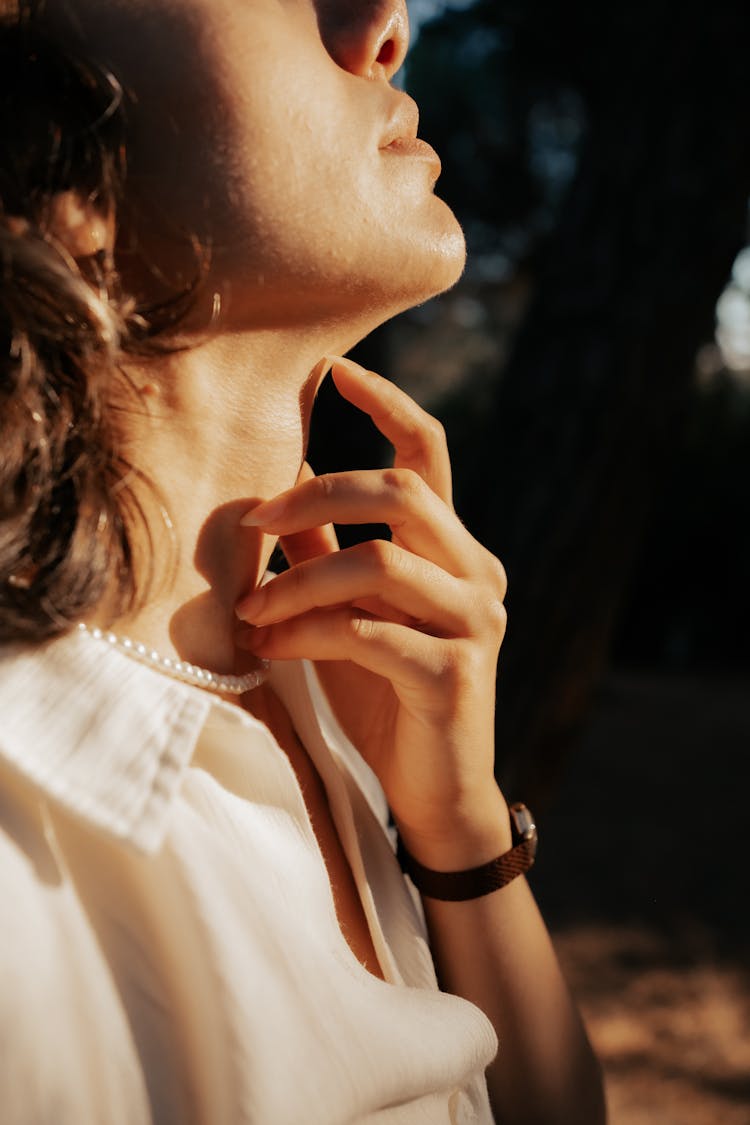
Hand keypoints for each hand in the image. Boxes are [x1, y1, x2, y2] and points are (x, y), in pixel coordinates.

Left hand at [236, 356, 510, 864]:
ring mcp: (475, 624)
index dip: (386, 403)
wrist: (433, 793)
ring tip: (251, 611)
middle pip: (404, 493)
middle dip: (318, 496)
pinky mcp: (455, 676)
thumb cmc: (384, 695)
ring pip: (380, 563)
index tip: (331, 368)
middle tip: (255, 520)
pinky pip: (369, 633)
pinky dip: (308, 633)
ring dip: (299, 581)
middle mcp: (477, 574)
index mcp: (453, 549)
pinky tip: (274, 649)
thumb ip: (326, 551)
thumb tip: (281, 484)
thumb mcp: (349, 611)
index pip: (430, 454)